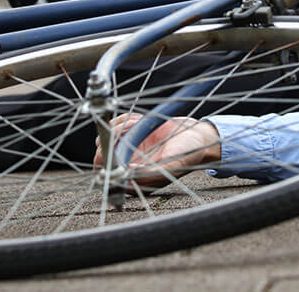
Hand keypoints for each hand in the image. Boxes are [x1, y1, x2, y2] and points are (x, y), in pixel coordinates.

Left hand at [93, 114, 220, 188]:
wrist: (197, 135)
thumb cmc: (189, 153)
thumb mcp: (173, 165)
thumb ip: (151, 174)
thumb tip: (127, 177)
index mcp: (137, 180)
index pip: (108, 174)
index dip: (108, 158)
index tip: (116, 145)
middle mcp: (129, 166)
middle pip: (102, 155)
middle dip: (112, 137)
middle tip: (129, 127)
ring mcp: (128, 149)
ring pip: (106, 137)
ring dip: (120, 126)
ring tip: (138, 122)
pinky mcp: (130, 134)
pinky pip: (115, 124)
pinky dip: (124, 118)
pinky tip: (139, 119)